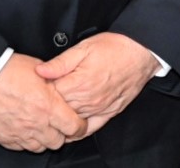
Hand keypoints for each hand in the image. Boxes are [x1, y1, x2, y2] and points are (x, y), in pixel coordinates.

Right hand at [0, 54, 86, 151]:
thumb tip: (62, 85)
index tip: (80, 123)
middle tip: (60, 125)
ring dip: (44, 139)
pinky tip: (26, 130)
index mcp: (48, 106)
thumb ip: (54, 82)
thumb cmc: (7, 71)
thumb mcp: (40, 70)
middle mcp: (36, 123)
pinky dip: (26, 141)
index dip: (80, 126)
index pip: (74, 126)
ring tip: (43, 127)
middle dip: (62, 134)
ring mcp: (19, 133)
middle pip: (58, 141)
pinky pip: (21, 147)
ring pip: (40, 147)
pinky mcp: (4, 138)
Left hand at [35, 32, 158, 135]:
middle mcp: (88, 100)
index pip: (49, 96)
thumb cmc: (115, 47)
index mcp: (78, 83)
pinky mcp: (109, 112)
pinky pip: (90, 128)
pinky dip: (78, 131)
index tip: (37, 86)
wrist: (142, 52)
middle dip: (49, 106)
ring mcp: (99, 108)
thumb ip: (61, 62)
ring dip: (61, 118)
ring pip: (72, 121)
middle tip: (42, 99)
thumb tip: (39, 71)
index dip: (41, 91)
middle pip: (59, 111)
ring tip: (54, 111)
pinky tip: (71, 128)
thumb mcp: (85, 47)